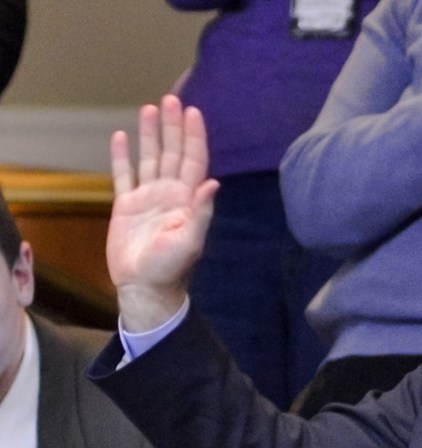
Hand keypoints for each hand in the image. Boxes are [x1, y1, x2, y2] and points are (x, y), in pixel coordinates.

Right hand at [108, 94, 218, 331]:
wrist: (145, 287)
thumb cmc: (171, 268)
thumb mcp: (190, 242)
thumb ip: (201, 212)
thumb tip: (213, 183)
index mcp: (187, 200)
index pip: (193, 161)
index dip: (194, 136)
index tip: (193, 112)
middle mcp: (169, 194)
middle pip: (173, 153)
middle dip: (173, 126)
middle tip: (172, 98)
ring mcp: (148, 198)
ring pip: (150, 158)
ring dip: (150, 134)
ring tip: (150, 108)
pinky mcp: (126, 207)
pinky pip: (124, 175)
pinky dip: (123, 156)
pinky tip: (122, 137)